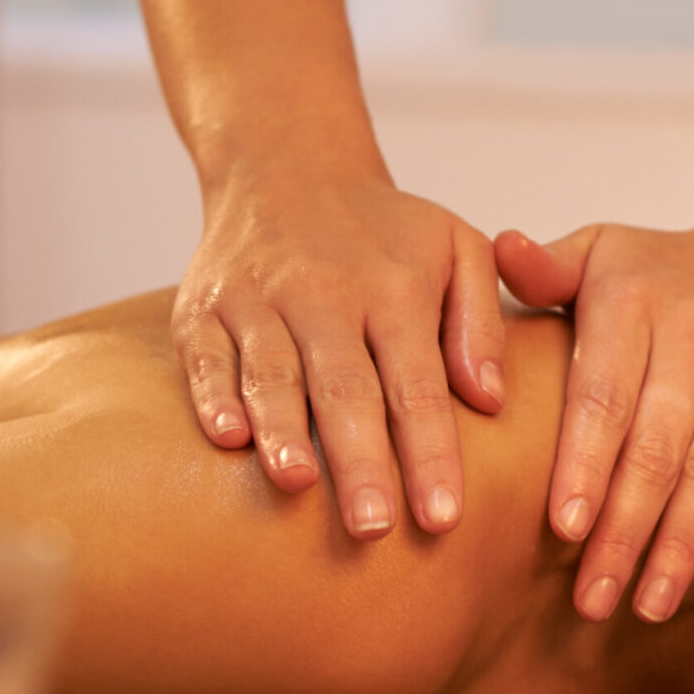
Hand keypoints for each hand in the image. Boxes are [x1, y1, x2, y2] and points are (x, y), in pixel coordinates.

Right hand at [173, 171, 507, 538]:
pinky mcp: (202, 308)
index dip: (430, 452)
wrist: (286, 165)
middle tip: (374, 528)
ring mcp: (257, 301)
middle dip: (360, 460)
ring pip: (271, 374)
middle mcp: (324, 294)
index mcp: (394, 289)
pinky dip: (213, 396)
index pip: (417, 385)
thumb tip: (491, 400)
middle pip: (344, 389)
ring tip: (298, 485)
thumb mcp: (457, 247)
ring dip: (283, 430)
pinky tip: (227, 438)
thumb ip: (480, 322)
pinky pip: (205, 357)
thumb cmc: (386, 233)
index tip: (444, 518)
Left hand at [495, 222, 693, 621]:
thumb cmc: (664, 278)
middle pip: (655, 446)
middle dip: (623, 533)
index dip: (583, 468)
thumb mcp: (598, 253)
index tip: (565, 533)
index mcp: (630, 295)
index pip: (601, 398)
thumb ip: (544, 268)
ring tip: (648, 603)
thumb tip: (501, 250)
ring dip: (679, 542)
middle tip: (593, 600)